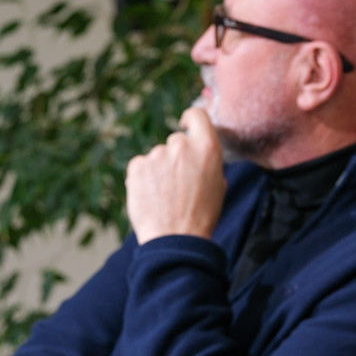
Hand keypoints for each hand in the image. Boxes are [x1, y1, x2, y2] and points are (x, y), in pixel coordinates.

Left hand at [126, 107, 226, 243]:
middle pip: (176, 141)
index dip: (190, 119)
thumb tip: (198, 154)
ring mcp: (157, 155)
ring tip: (164, 196)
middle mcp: (181, 146)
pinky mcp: (137, 166)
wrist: (175, 240)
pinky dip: (142, 178)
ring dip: (159, 170)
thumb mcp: (218, 185)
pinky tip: (151, 196)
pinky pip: (140, 165)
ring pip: (157, 156)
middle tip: (177, 183)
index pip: (197, 115)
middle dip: (175, 157)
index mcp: (207, 149)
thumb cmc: (200, 217)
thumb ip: (207, 162)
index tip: (184, 124)